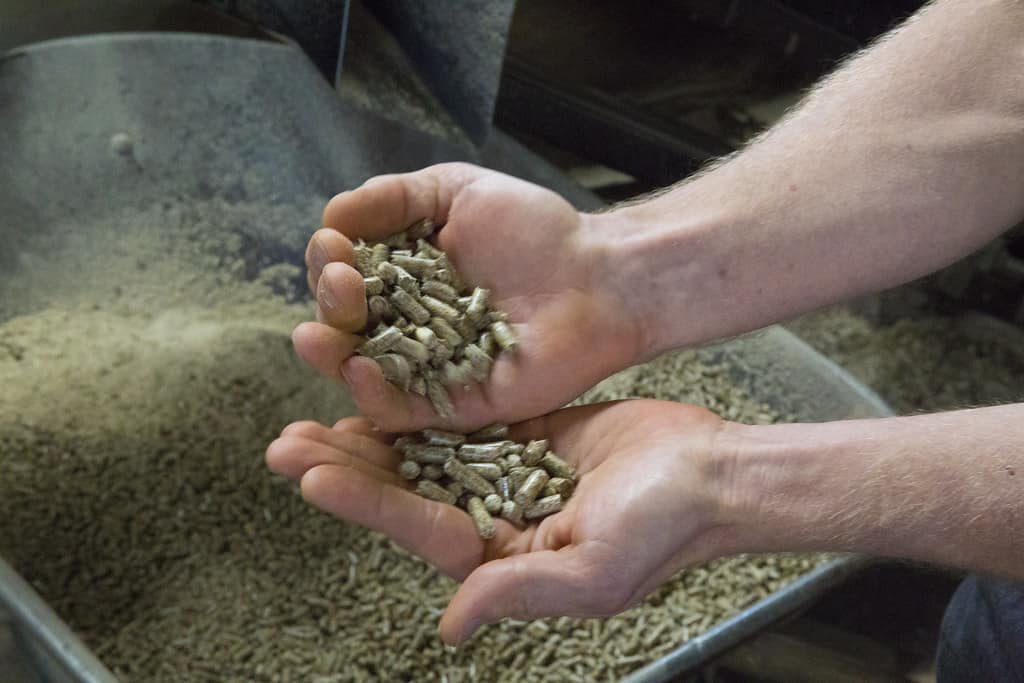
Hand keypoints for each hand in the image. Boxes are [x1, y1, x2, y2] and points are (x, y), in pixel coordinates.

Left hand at [265, 399, 734, 643]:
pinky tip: (381, 383)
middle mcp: (493, 519)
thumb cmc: (663, 527)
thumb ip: (518, 591)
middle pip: (405, 489)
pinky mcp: (524, 432)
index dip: (362, 502)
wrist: (711, 471)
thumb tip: (451, 627)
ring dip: (369, 431)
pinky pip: (461, 415)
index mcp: (502, 558)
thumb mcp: (592, 570)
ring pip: (423, 450)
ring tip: (314, 411)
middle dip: (344, 467)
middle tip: (282, 442)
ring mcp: (506, 473)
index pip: (417, 527)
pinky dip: (420, 400)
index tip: (310, 473)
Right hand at [294, 163, 645, 430]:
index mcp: (401, 279)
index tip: (335, 247)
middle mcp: (407, 327)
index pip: (344, 276)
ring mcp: (429, 370)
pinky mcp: (455, 407)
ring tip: (319, 336)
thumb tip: (330, 217)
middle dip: (330, 306)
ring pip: (361, 373)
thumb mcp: (456, 191)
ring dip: (332, 356)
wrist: (599, 274)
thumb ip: (394, 198)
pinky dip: (373, 397)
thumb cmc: (534, 228)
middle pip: (344, 327)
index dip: (330, 264)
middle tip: (342, 283)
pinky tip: (358, 371)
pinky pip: (403, 412)